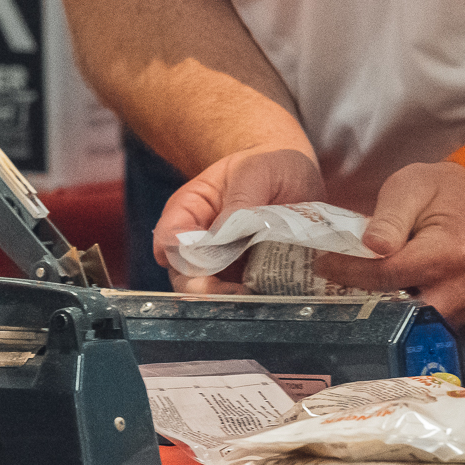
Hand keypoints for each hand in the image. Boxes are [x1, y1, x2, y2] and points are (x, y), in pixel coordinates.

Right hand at [151, 146, 323, 291]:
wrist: (295, 174)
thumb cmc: (268, 164)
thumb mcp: (255, 171)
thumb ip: (240, 200)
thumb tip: (225, 233)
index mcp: (190, 209)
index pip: (169, 240)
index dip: (183, 258)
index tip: (211, 265)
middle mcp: (199, 240)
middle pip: (184, 276)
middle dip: (207, 289)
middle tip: (239, 292)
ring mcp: (222, 262)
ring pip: (210, 294)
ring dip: (231, 300)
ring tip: (258, 296)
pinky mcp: (245, 276)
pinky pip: (240, 297)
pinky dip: (252, 300)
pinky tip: (271, 294)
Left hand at [314, 160, 464, 325]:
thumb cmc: (443, 190)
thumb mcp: (410, 187)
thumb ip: (389, 219)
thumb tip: (370, 246)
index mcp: (451, 252)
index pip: (389, 274)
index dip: (351, 271)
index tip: (324, 264)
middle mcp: (462, 286)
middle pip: (402, 312)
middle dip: (365, 304)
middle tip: (333, 287)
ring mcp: (464, 304)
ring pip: (412, 326)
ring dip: (379, 313)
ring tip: (350, 291)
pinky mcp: (459, 312)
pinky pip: (422, 324)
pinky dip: (397, 313)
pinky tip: (376, 294)